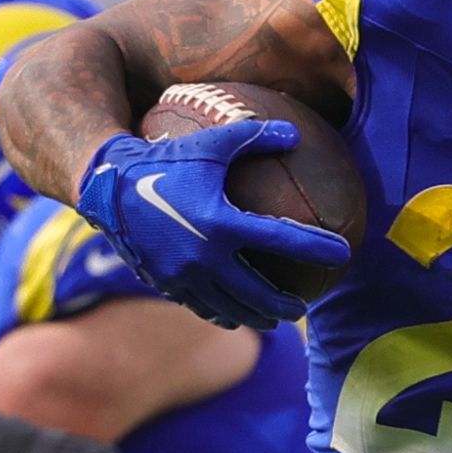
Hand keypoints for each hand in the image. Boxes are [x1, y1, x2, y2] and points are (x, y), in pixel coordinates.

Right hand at [75, 124, 350, 331]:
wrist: (108, 188)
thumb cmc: (164, 160)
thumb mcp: (210, 144)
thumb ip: (254, 136)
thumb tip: (295, 134)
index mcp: (221, 223)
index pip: (282, 239)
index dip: (316, 246)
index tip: (343, 252)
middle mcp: (205, 257)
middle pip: (258, 293)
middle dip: (285, 305)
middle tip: (302, 306)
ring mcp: (184, 277)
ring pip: (231, 309)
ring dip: (256, 317)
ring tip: (274, 319)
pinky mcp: (167, 285)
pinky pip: (202, 308)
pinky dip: (223, 314)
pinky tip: (235, 316)